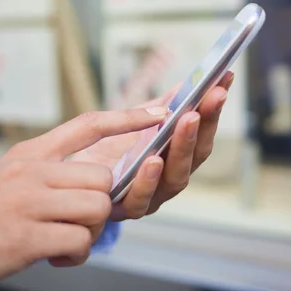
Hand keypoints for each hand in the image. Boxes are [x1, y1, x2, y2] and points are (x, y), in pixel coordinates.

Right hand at [0, 107, 168, 290]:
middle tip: (78, 224)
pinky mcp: (24, 237)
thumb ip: (49, 172)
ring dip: (88, 233)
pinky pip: (80, 242)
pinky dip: (74, 256)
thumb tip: (95, 180)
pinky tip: (52, 257)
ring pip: (97, 208)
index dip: (127, 117)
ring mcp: (28, 202)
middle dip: (100, 206)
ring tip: (62, 243)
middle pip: (102, 178)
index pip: (87, 124)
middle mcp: (32, 171)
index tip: (157, 113)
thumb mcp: (10, 178)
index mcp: (30, 154)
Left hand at [73, 71, 233, 220]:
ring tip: (187, 120)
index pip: (202, 131)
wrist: (67, 179)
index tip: (223, 80)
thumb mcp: (131, 122)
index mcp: (175, 156)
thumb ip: (157, 106)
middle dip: (205, 123)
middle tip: (211, 97)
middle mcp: (169, 177)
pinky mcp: (125, 209)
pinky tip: (153, 159)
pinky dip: (148, 180)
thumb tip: (185, 83)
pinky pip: (141, 199)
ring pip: (176, 178)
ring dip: (183, 147)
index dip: (214, 107)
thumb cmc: (102, 150)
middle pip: (196, 154)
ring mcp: (152, 195)